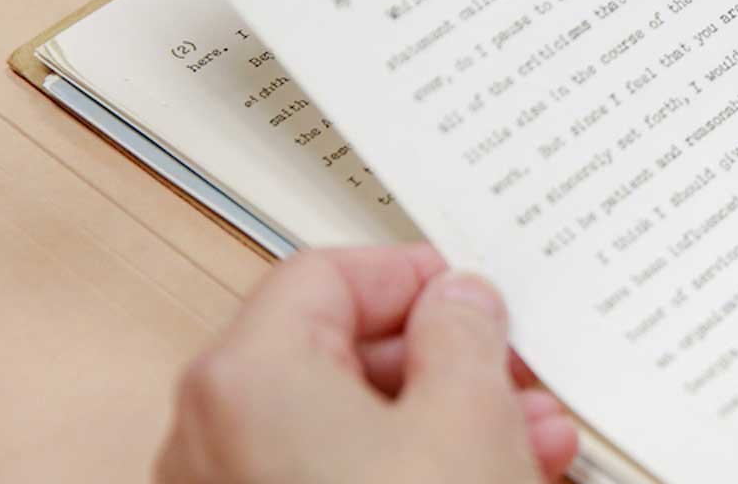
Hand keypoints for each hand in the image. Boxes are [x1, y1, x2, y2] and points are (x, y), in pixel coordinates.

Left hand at [155, 245, 577, 483]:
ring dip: (436, 421)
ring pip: (338, 430)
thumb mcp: (470, 415)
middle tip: (511, 373)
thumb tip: (457, 304)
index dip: (412, 275)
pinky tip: (486, 482)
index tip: (472, 296)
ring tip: (527, 437)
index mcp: (245, 378)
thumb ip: (464, 334)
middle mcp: (211, 439)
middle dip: (440, 361)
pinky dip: (400, 474)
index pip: (325, 274)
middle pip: (331, 356)